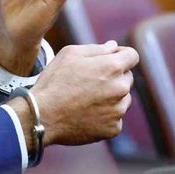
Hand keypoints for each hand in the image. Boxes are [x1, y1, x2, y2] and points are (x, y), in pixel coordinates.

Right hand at [8, 42, 138, 146]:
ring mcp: (118, 110)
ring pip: (123, 99)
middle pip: (127, 78)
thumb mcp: (70, 54)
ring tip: (87, 99)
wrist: (43, 116)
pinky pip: (115, 118)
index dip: (122, 54)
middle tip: (91, 81)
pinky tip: (87, 113)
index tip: (112, 58)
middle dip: (114, 76)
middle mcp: (120, 88)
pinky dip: (105, 115)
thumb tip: (113, 46)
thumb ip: (96, 49)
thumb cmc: (54, 82)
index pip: (132, 56)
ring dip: (112, 97)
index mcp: (111, 67)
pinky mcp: (113, 128)